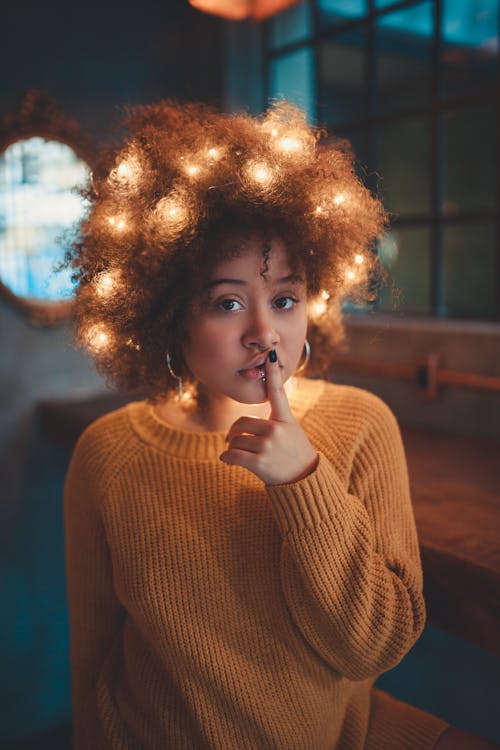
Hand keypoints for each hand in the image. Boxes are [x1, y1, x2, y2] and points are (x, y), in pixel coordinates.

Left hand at [220, 350, 318, 484]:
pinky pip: (232, 455)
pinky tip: (228, 460)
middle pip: (241, 423)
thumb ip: (274, 420)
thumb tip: (247, 419)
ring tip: (243, 456)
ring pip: (235, 441)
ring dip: (233, 449)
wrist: (304, 480)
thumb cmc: (293, 454)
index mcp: (285, 419)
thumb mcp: (291, 431)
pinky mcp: (259, 462)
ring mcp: (268, 445)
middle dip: (235, 433)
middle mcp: (276, 429)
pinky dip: (226, 458)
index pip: (277, 391)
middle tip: (237, 441)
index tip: (270, 353)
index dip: (273, 372)